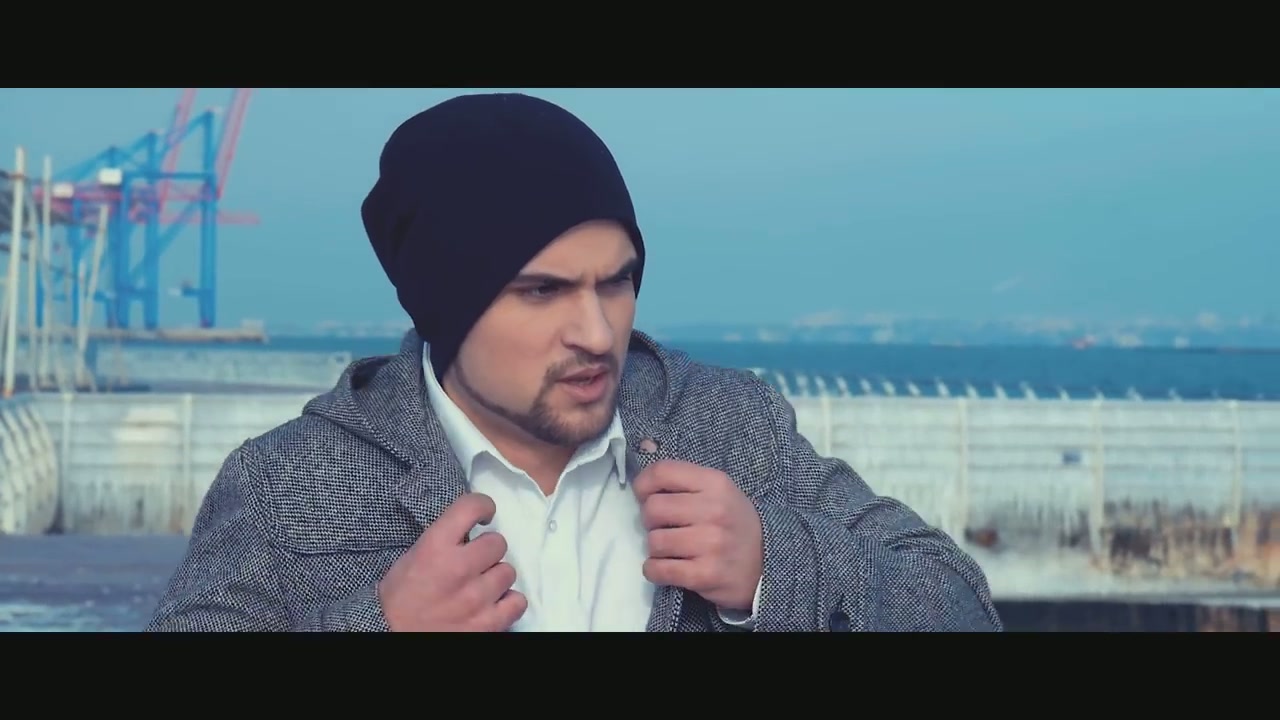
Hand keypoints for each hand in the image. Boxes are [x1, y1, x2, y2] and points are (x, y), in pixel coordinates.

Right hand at [378, 493, 526, 631]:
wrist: (391, 636)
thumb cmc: (400, 598)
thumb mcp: (413, 556)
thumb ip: (443, 538)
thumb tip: (471, 527)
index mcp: (435, 546)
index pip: (472, 506)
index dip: (483, 506)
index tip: (484, 514)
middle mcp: (459, 568)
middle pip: (498, 542)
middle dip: (488, 550)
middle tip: (476, 560)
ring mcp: (476, 598)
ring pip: (508, 572)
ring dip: (496, 577)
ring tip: (480, 585)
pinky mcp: (488, 623)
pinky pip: (518, 602)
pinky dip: (508, 602)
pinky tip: (493, 603)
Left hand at [632, 459, 762, 611]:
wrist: (767, 563)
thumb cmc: (733, 522)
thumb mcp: (717, 491)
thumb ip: (682, 477)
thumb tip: (643, 452)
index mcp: (715, 483)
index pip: (662, 472)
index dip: (643, 484)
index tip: (644, 496)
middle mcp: (714, 511)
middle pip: (653, 508)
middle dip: (650, 520)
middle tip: (663, 527)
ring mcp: (711, 544)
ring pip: (654, 542)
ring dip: (655, 548)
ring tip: (670, 549)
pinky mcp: (705, 574)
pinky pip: (659, 570)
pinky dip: (654, 570)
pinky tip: (666, 567)